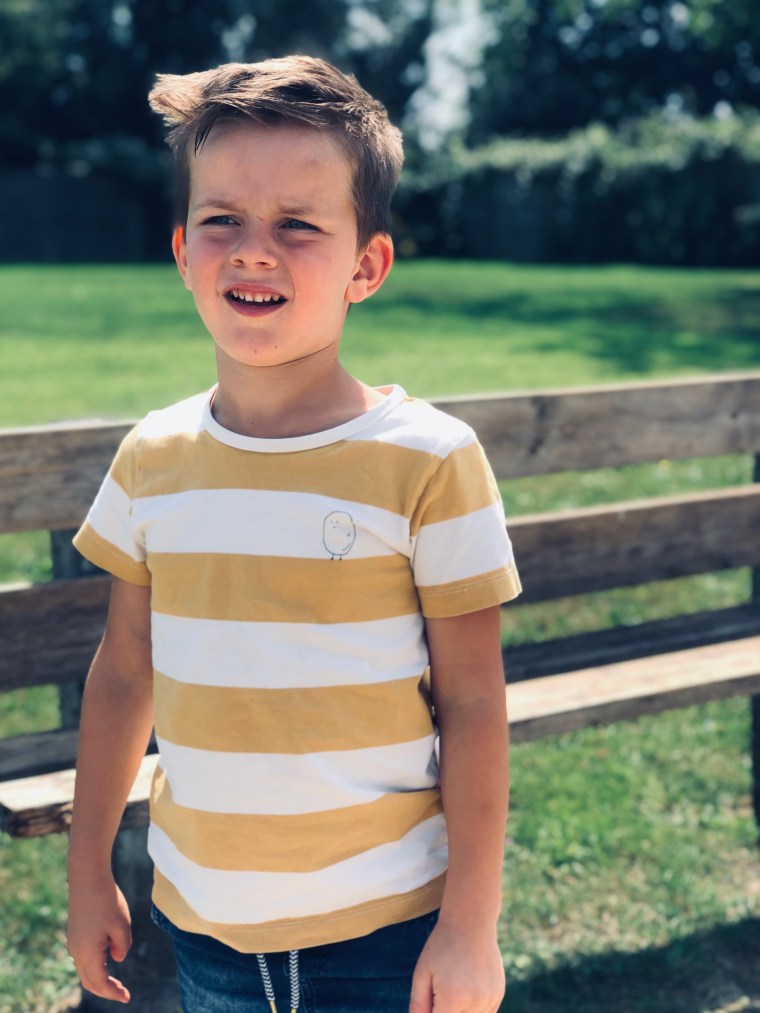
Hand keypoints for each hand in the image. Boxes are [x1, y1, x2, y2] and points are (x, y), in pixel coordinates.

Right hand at [67, 873, 131, 1002]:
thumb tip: (117, 959)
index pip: (100, 982)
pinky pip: (84, 958)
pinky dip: (95, 966)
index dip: (113, 992)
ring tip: (116, 982)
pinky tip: (108, 960)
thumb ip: (122, 946)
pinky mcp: (75, 933)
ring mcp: (74, 942)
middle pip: (89, 981)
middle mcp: (76, 950)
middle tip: (123, 993)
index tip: (127, 998)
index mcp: (87, 951)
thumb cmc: (106, 899)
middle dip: (105, 990)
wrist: (87, 877)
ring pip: (85, 970)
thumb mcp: (121, 924)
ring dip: (100, 978)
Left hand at [409, 920, 505, 1012]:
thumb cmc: (442, 946)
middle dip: (445, 1009)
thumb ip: (418, 1005)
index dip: (431, 1012)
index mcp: (452, 999)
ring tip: (454, 985)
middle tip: (441, 987)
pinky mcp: (498, 995)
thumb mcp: (422, 973)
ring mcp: (490, 1000)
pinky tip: (465, 987)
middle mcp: (475, 1003)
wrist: (471, 921)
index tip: (430, 999)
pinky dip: (473, 1009)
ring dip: (459, 1011)